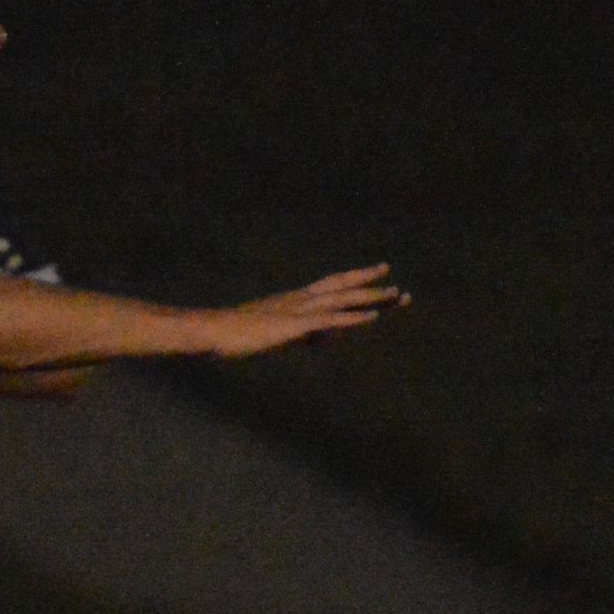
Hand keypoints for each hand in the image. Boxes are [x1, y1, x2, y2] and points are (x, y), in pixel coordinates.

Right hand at [208, 264, 405, 357]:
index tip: (379, 273)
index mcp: (295, 300)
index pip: (332, 286)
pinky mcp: (295, 324)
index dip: (356, 279)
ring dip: (371, 297)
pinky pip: (331, 319)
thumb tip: (321, 340)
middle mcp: (301, 299)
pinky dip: (354, 317)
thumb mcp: (276, 334)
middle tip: (399, 287)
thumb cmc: (237, 334)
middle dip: (372, 286)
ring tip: (396, 294)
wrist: (214, 330)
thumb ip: (302, 334)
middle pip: (343, 288)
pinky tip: (372, 316)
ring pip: (343, 299)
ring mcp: (299, 310)